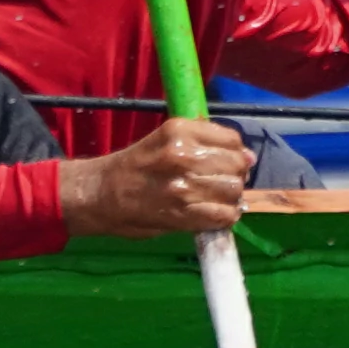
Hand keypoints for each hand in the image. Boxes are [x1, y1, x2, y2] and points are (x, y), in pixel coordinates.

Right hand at [58, 117, 250, 236]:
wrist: (100, 194)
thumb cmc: (135, 165)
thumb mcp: (164, 138)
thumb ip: (203, 142)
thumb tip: (248, 156)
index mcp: (178, 131)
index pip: (231, 140)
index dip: (235, 152)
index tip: (226, 161)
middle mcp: (182, 155)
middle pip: (236, 166)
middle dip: (234, 175)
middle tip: (219, 182)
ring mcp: (183, 187)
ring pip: (233, 191)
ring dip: (230, 198)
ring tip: (214, 199)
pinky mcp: (182, 215)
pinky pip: (224, 216)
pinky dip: (225, 217)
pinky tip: (213, 214)